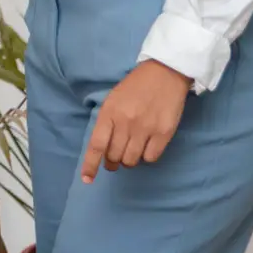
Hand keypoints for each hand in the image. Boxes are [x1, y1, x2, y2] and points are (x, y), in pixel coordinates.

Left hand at [80, 60, 190, 183]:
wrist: (164, 73)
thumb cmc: (135, 87)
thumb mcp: (112, 100)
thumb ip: (107, 123)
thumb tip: (103, 149)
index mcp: (109, 113)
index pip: (96, 145)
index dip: (90, 165)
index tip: (87, 180)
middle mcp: (126, 123)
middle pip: (114, 156)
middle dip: (113, 161)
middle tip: (115, 157)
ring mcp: (146, 128)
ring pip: (132, 160)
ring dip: (129, 160)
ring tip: (131, 149)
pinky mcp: (164, 133)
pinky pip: (151, 157)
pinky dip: (146, 156)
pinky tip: (147, 146)